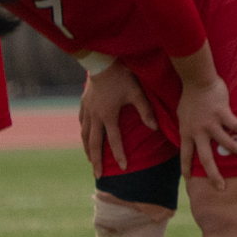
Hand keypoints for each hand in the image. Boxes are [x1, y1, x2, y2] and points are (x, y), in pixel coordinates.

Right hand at [78, 60, 156, 175]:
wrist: (102, 61)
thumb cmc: (122, 76)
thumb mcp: (137, 92)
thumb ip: (146, 110)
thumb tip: (155, 128)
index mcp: (109, 116)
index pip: (114, 141)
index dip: (119, 155)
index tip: (123, 169)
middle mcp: (95, 116)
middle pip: (94, 144)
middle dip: (96, 161)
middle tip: (97, 175)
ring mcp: (87, 110)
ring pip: (84, 135)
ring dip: (87, 149)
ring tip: (90, 160)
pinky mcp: (83, 103)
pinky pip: (81, 122)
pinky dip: (83, 133)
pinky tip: (84, 137)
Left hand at [175, 74, 236, 187]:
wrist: (196, 80)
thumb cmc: (190, 96)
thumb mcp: (183, 116)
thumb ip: (189, 128)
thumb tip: (192, 135)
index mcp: (187, 133)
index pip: (185, 155)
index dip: (186, 168)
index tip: (189, 180)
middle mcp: (199, 132)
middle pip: (206, 159)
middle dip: (213, 175)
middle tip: (221, 188)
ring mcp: (211, 124)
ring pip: (228, 143)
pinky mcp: (222, 114)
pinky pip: (236, 126)